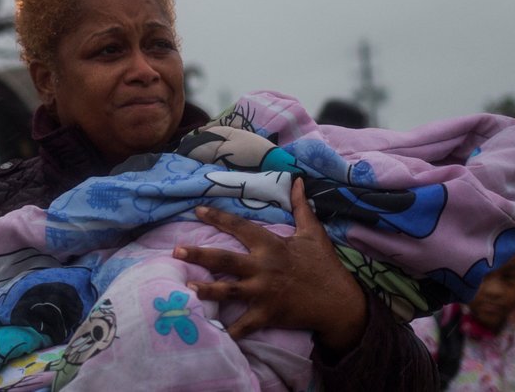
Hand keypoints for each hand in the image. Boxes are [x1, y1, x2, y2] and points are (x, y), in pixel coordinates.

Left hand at [173, 178, 367, 352]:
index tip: (198, 210)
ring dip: (206, 289)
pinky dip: (229, 331)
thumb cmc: (323, 265)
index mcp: (271, 246)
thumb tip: (297, 180)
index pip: (240, 227)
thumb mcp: (313, 232)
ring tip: (187, 287)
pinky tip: (212, 333)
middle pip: (225, 260)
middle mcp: (263, 268)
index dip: (218, 217)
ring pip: (228, 291)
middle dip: (199, 255)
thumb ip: (300, 206)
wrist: (338, 302)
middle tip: (176, 251)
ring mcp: (263, 293)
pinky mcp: (267, 315)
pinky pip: (244, 326)